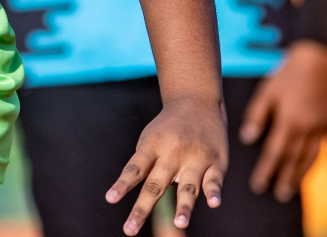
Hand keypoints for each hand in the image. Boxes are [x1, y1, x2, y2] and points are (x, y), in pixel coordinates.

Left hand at [107, 94, 226, 233]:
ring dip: (184, 206)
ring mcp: (195, 158)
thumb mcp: (151, 140)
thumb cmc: (168, 130)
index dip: (122, 184)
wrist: (197, 102)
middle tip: (130, 229)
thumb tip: (143, 201)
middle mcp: (172, 153)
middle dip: (142, 208)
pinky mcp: (216, 162)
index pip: (134, 169)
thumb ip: (146, 167)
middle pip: (155, 184)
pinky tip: (214, 203)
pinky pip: (214, 180)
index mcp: (152, 147)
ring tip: (179, 224)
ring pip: (188, 186)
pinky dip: (214, 192)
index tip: (110, 199)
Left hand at [241, 39, 326, 200]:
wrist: (319, 56)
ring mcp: (325, 126)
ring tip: (296, 187)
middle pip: (295, 160)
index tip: (259, 185)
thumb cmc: (288, 72)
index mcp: (289, 122)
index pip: (275, 153)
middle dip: (285, 178)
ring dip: (304, 174)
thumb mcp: (268, 91)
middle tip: (280, 194)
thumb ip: (257, 116)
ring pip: (314, 157)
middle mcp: (308, 129)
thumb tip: (248, 138)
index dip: (266, 171)